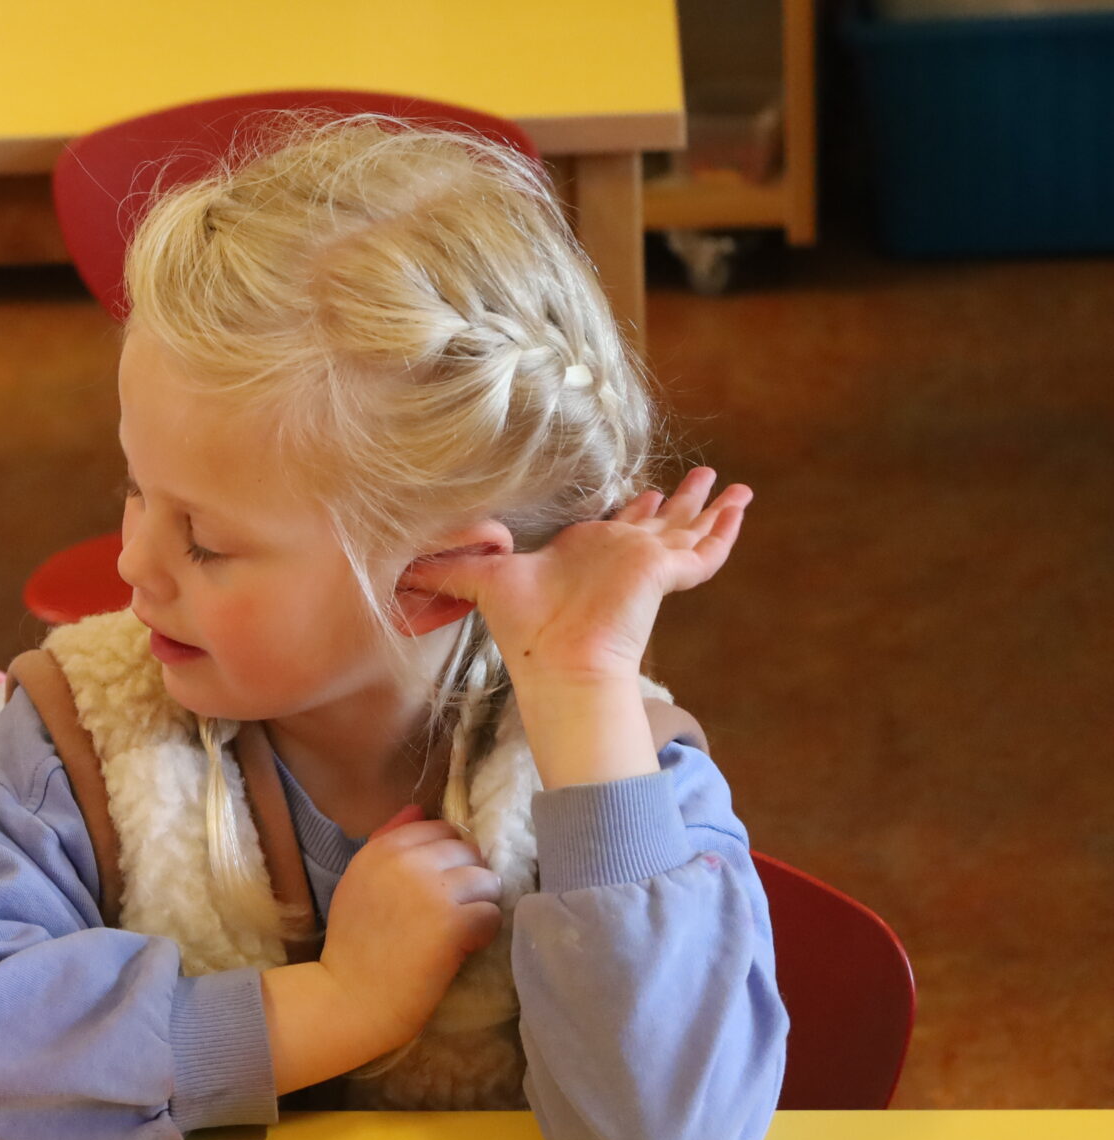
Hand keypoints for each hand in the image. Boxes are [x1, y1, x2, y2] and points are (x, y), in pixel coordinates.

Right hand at [317, 806, 502, 1056]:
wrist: (351, 996)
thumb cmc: (354, 944)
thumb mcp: (359, 882)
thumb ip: (386, 842)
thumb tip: (417, 808)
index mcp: (380, 849)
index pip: (437, 828)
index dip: (446, 856)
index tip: (439, 883)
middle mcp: (406, 862)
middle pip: (467, 850)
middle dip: (467, 877)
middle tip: (453, 909)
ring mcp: (432, 890)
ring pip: (487, 879)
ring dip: (480, 904)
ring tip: (461, 928)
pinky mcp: (454, 923)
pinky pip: (492, 913)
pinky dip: (483, 932)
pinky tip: (463, 947)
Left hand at [410, 467, 751, 687]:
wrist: (560, 662)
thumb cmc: (525, 632)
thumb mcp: (481, 584)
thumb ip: (446, 574)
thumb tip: (399, 571)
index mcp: (587, 556)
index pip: (617, 527)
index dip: (632, 509)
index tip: (644, 491)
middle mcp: (621, 557)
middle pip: (661, 522)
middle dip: (681, 502)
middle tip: (704, 477)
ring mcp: (647, 565)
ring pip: (689, 530)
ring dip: (712, 509)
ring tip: (737, 488)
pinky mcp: (666, 573)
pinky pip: (704, 551)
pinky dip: (724, 531)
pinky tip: (740, 508)